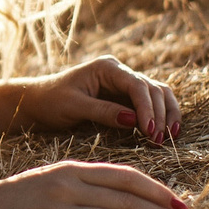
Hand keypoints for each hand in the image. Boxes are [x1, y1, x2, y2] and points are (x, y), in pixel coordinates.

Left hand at [18, 55, 180, 143]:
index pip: (137, 85)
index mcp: (106, 68)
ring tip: (170, 136)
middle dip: (160, 114)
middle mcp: (119, 72)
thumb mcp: (74, 107)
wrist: (38, 102)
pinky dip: (161, 116)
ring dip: (167, 114)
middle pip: (153, 89)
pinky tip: (166, 131)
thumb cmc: (51, 101)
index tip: (150, 131)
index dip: (148, 108)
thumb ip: (103, 111)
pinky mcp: (125, 98)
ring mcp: (124, 84)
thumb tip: (134, 121)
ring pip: (158, 94)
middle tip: (159, 140)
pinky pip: (151, 104)